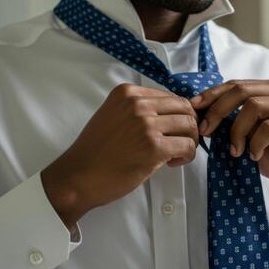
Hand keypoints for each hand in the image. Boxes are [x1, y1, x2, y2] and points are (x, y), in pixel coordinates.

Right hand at [42, 83, 198, 229]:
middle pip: (184, 108)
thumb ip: (137, 109)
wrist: (78, 176)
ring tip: (174, 155)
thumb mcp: (113, 115)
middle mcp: (138, 104)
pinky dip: (188, 155)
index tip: (170, 131)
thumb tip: (170, 113)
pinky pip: (188, 146)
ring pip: (190, 126)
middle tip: (179, 143)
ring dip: (189, 141)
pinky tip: (172, 163)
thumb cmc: (95, 151)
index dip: (177, 115)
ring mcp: (146, 125)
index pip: (170, 97)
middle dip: (188, 127)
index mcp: (127, 93)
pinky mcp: (154, 147)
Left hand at [190, 79, 268, 232]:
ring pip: (254, 106)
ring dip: (238, 131)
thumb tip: (203, 115)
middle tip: (205, 131)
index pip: (237, 84)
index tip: (194, 109)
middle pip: (242, 90)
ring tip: (235, 151)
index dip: (212, 95)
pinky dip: (256, 143)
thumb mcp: (251, 136)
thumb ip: (235, 122)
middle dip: (218, 110)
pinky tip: (255, 155)